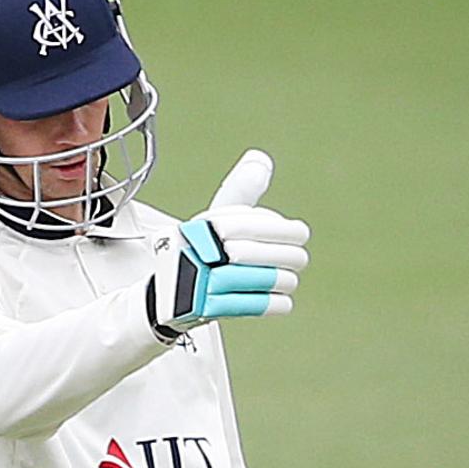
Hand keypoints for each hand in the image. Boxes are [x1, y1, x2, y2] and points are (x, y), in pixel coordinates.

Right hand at [149, 150, 309, 335]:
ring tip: (290, 279)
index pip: (249, 224)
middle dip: (288, 256)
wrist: (167, 294)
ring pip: (257, 280)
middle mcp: (197, 250)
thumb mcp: (214, 218)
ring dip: (283, 280)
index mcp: (202, 225)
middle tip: (300, 259)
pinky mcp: (205, 308)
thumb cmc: (200, 251)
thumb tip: (260, 159)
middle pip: (256, 253)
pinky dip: (273, 303)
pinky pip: (251, 305)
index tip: (301, 233)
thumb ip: (240, 190)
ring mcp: (199, 281)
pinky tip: (283, 300)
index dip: (282, 229)